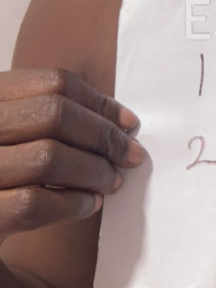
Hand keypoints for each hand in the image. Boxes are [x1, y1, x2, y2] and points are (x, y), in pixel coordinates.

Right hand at [0, 68, 143, 245]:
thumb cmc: (0, 173)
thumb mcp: (12, 131)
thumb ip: (49, 118)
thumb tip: (121, 123)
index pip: (53, 83)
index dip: (99, 102)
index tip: (129, 123)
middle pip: (54, 114)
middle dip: (103, 136)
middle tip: (132, 156)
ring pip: (48, 157)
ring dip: (94, 171)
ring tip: (112, 182)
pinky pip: (34, 202)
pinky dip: (72, 203)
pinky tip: (89, 204)